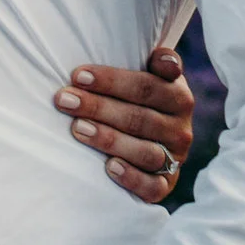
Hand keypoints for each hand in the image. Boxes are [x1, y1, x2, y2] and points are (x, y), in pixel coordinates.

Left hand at [52, 46, 196, 203]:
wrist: (153, 140)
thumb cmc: (137, 99)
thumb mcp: (147, 74)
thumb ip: (154, 62)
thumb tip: (163, 58)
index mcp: (178, 96)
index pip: (146, 86)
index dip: (112, 80)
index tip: (78, 75)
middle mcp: (180, 128)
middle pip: (139, 117)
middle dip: (98, 106)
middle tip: (64, 99)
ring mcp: (174, 158)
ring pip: (145, 151)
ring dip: (109, 139)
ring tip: (78, 128)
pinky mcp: (165, 186)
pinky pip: (152, 186)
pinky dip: (132, 178)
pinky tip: (109, 167)